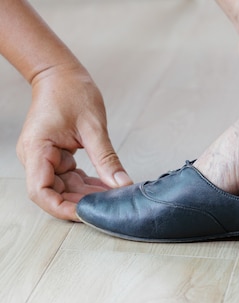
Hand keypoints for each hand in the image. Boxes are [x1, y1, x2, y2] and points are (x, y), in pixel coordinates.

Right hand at [16, 64, 131, 220]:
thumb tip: (122, 184)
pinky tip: (108, 185)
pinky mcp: (56, 156)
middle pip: (53, 194)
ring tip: (113, 196)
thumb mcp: (94, 127)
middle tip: (110, 206)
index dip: (62, 208)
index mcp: (37, 149)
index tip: (88, 213)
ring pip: (64, 188)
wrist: (61, 73)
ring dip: (88, 194)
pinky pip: (71, 177)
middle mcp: (36, 157)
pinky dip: (88, 184)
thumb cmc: (71, 91)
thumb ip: (107, 159)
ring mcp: (45, 157)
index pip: (40, 192)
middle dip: (81, 202)